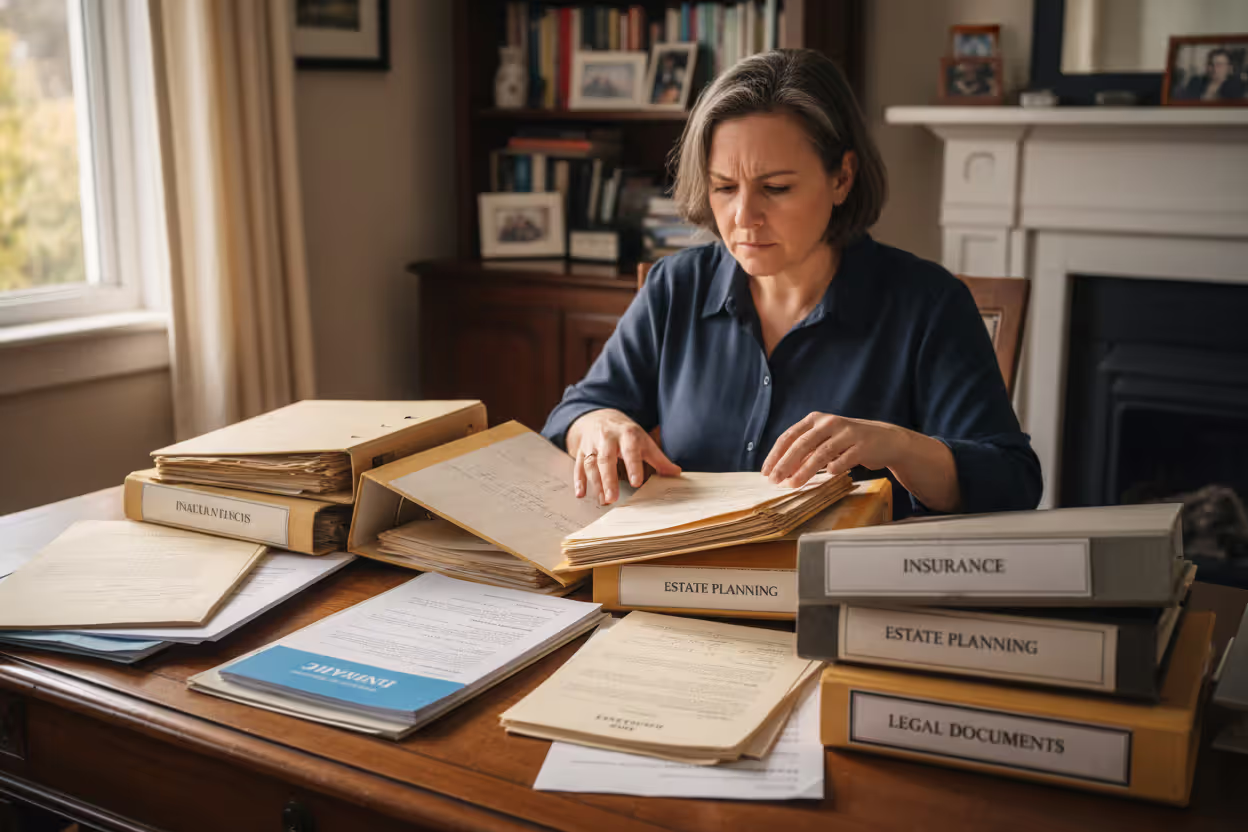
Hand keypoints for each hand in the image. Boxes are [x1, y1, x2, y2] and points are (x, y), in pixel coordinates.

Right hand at [566, 409, 680, 504]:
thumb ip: (658, 458)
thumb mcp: (643, 440)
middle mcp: (607, 438)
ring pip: (591, 464)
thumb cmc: (625, 432)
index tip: (636, 482)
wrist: (600, 416)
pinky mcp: (581, 450)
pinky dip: (579, 480)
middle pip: (606, 459)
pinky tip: (581, 494)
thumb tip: (676, 473)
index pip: (630, 450)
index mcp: (626, 434)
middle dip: (609, 479)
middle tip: (612, 498)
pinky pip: (578, 465)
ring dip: (596, 483)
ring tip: (603, 500)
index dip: (633, 465)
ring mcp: (592, 444)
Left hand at [762, 412, 908, 487]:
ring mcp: (847, 433)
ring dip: (804, 471)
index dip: (775, 455)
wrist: (885, 440)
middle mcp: (829, 422)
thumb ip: (805, 451)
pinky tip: (828, 475)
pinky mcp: (862, 445)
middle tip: (774, 480)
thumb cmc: (848, 442)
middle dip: (785, 464)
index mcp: (815, 419)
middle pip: (801, 444)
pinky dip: (833, 469)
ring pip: (820, 453)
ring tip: (792, 485)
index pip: (789, 436)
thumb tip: (782, 470)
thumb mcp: (824, 440)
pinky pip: (843, 460)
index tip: (766, 472)